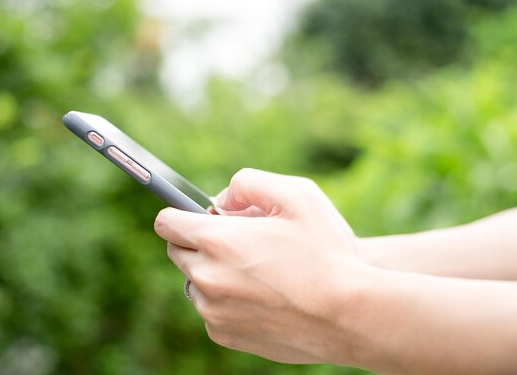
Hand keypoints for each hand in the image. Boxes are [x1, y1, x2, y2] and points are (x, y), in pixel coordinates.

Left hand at [154, 168, 365, 362]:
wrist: (349, 316)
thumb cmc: (327, 252)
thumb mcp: (297, 195)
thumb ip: (249, 183)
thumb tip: (222, 199)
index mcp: (217, 240)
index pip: (166, 222)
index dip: (181, 213)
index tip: (198, 215)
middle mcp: (206, 277)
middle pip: (178, 251)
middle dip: (200, 241)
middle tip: (240, 240)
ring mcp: (213, 310)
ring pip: (194, 281)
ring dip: (213, 271)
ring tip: (257, 269)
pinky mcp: (225, 334)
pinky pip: (211, 309)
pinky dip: (226, 299)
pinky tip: (262, 295)